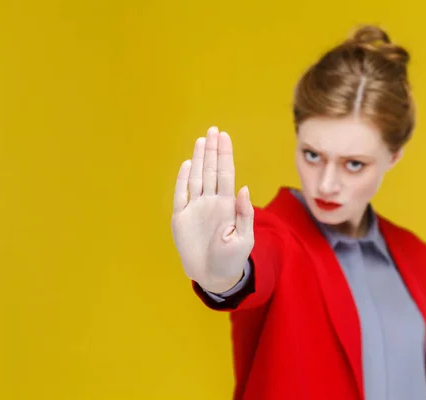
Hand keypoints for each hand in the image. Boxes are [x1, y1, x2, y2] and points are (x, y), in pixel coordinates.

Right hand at [172, 126, 254, 293]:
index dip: (224, 155)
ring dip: (198, 159)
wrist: (214, 276)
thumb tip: (244, 189)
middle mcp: (211, 202)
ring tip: (202, 140)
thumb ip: (244, 214)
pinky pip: (181, 195)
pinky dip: (182, 179)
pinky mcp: (181, 218)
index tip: (224, 137)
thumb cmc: (232, 259)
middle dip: (212, 150)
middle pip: (211, 171)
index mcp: (227, 205)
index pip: (225, 174)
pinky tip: (187, 164)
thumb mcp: (244, 238)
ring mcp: (196, 208)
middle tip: (213, 130)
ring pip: (196, 178)